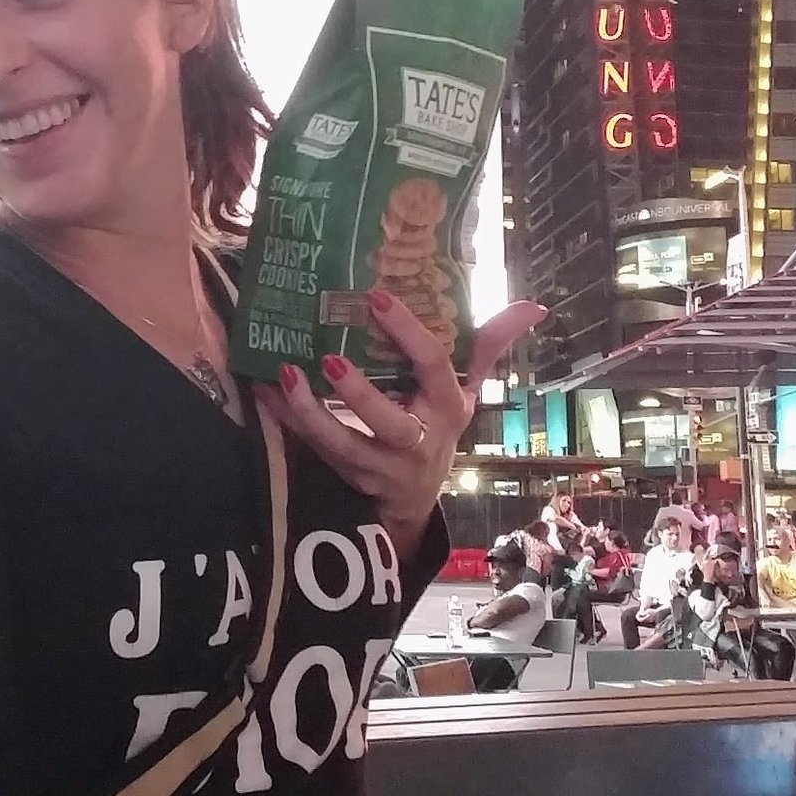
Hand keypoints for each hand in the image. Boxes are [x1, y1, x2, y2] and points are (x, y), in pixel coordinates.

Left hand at [259, 291, 546, 538]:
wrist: (414, 499)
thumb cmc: (437, 425)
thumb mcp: (466, 390)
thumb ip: (489, 345)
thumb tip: (534, 307)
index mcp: (446, 408)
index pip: (435, 368)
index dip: (409, 334)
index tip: (377, 297)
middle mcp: (416, 440)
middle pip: (390, 422)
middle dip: (360, 394)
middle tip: (330, 357)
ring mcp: (380, 465)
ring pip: (343, 446)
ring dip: (311, 413)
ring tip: (284, 375)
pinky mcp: (347, 475)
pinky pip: (312, 449)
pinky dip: (286, 419)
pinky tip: (261, 388)